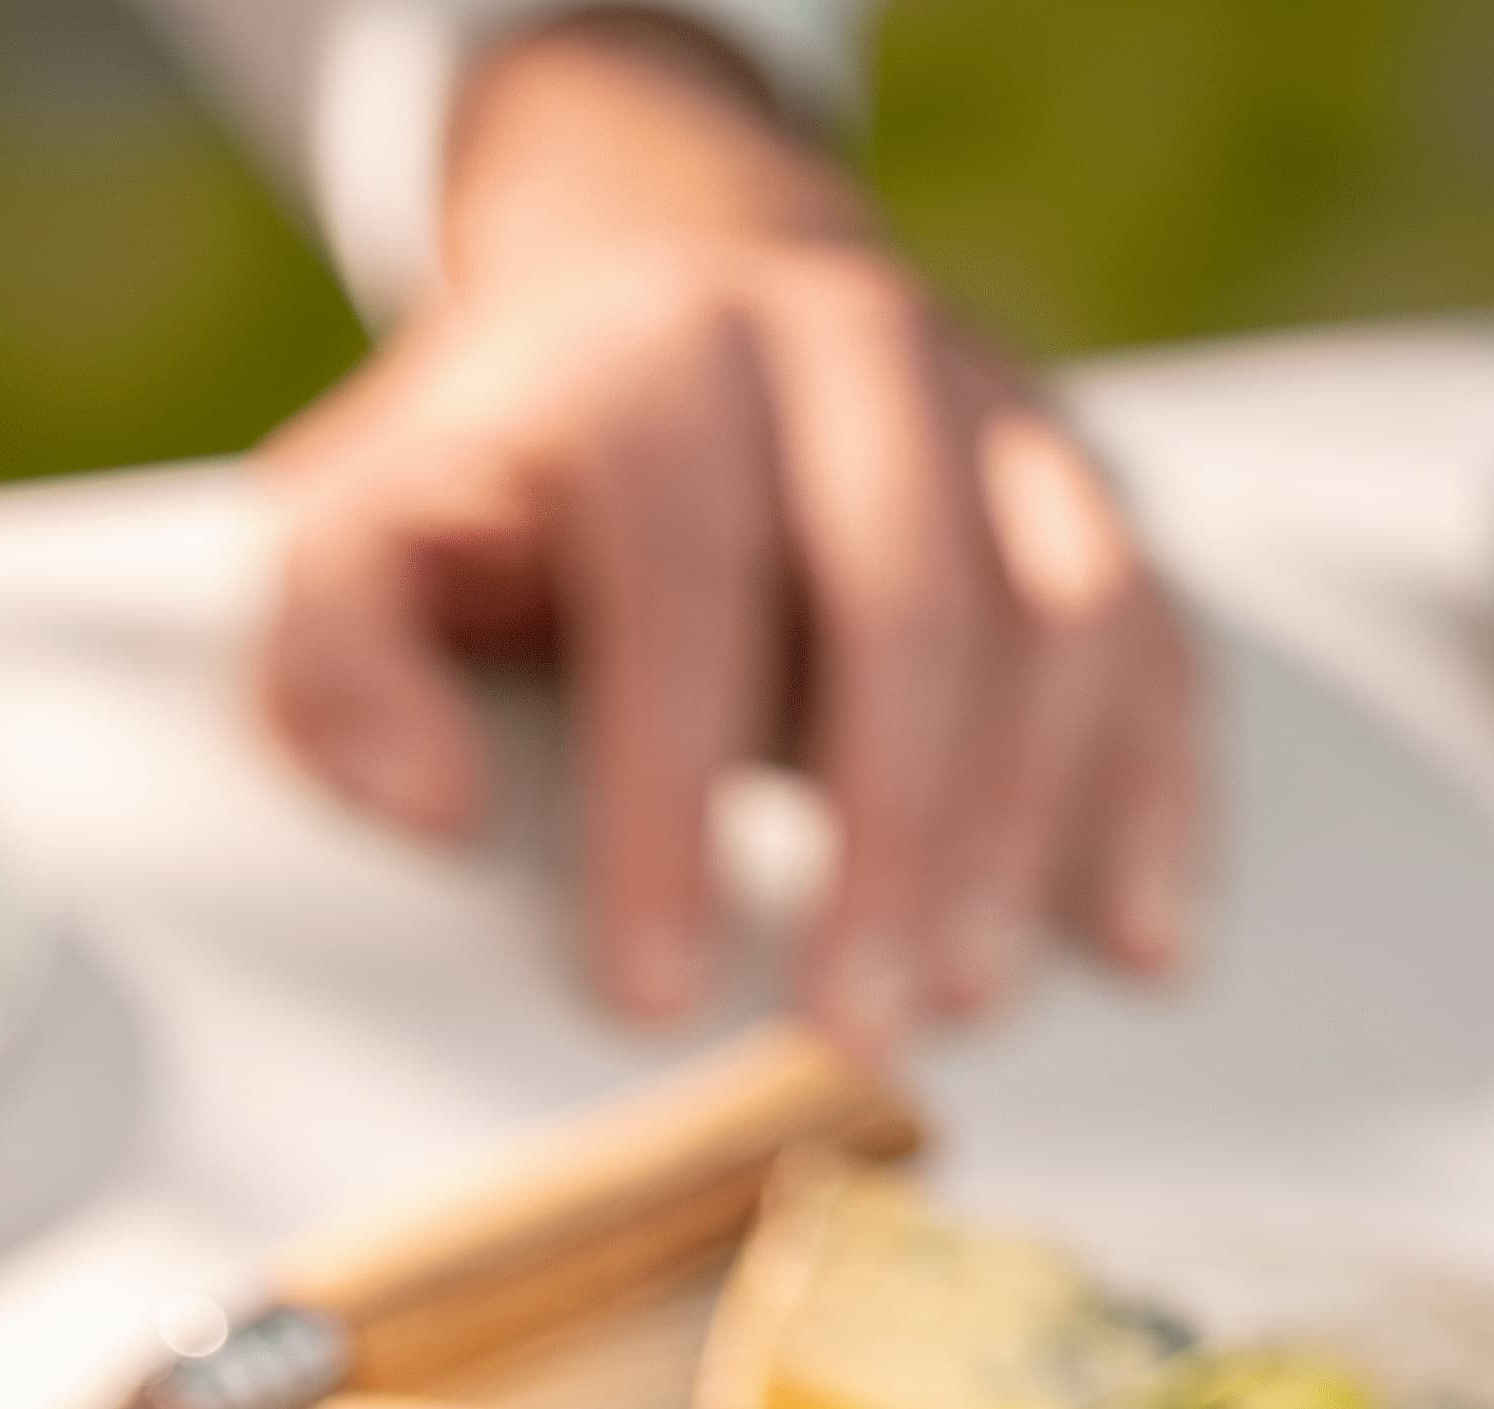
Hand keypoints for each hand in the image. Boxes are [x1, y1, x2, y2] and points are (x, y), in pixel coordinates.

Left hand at [252, 14, 1197, 1047]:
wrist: (653, 289)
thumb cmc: (494, 481)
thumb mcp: (356, 536)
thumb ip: (339, 656)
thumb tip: (428, 802)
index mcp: (656, 368)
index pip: (681, 586)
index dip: (669, 799)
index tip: (652, 992)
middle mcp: (845, 353)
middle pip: (906, 594)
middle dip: (884, 832)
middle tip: (845, 1034)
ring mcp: (984, 406)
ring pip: (1058, 611)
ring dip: (1021, 828)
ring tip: (964, 1006)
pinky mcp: (1069, 479)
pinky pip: (1149, 632)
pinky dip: (1155, 790)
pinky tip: (1142, 942)